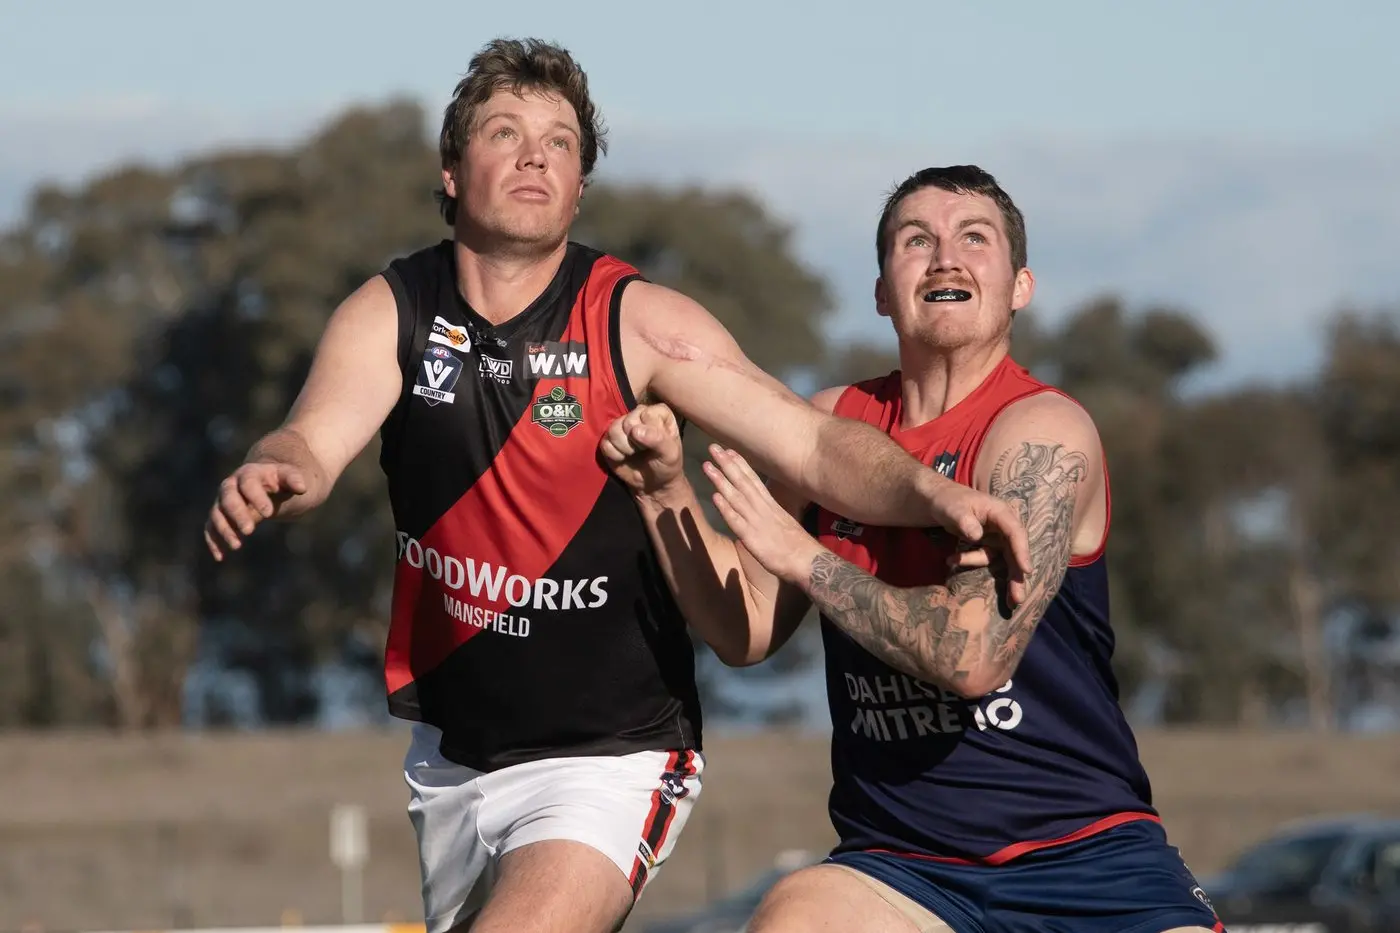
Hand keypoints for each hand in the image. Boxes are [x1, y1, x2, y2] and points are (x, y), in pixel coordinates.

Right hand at [204, 462, 307, 560]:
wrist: (267, 485)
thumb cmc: (279, 481)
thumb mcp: (289, 477)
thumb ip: (294, 479)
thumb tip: (302, 487)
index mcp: (249, 473)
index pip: (248, 483)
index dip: (256, 497)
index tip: (269, 513)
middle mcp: (231, 486)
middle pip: (228, 498)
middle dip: (237, 514)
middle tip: (249, 530)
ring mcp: (222, 501)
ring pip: (217, 514)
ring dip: (224, 530)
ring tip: (237, 546)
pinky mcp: (220, 517)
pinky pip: (211, 528)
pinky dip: (214, 542)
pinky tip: (221, 556)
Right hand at [599, 403, 684, 496]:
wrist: (653, 485)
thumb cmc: (666, 465)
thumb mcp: (670, 454)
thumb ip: (658, 439)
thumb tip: (635, 431)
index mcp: (658, 412)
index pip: (645, 415)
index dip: (648, 433)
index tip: (655, 445)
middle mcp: (638, 414)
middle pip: (626, 422)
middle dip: (634, 441)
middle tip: (643, 450)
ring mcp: (622, 425)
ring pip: (613, 430)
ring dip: (623, 448)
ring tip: (633, 454)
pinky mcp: (609, 439)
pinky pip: (605, 443)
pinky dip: (614, 455)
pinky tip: (623, 458)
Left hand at [702, 444, 822, 583]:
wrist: (808, 561)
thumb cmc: (797, 546)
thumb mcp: (784, 523)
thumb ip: (771, 514)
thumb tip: (764, 510)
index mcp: (771, 505)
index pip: (753, 480)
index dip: (740, 464)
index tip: (729, 450)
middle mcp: (763, 509)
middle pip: (743, 482)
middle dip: (727, 464)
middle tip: (713, 447)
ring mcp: (756, 522)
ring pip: (736, 497)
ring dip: (721, 481)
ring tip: (707, 466)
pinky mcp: (752, 538)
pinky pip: (736, 521)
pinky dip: (725, 508)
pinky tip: (714, 497)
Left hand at [927, 481, 1030, 604]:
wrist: (937, 501)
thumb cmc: (947, 500)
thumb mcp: (952, 508)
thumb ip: (964, 520)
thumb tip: (977, 536)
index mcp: (1001, 512)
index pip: (1015, 533)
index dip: (1022, 552)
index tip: (1026, 571)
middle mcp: (1003, 526)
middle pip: (1014, 552)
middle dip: (1016, 576)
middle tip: (1017, 600)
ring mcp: (996, 536)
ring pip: (1000, 559)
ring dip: (981, 566)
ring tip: (952, 563)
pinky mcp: (988, 545)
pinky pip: (983, 558)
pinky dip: (969, 561)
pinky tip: (949, 560)